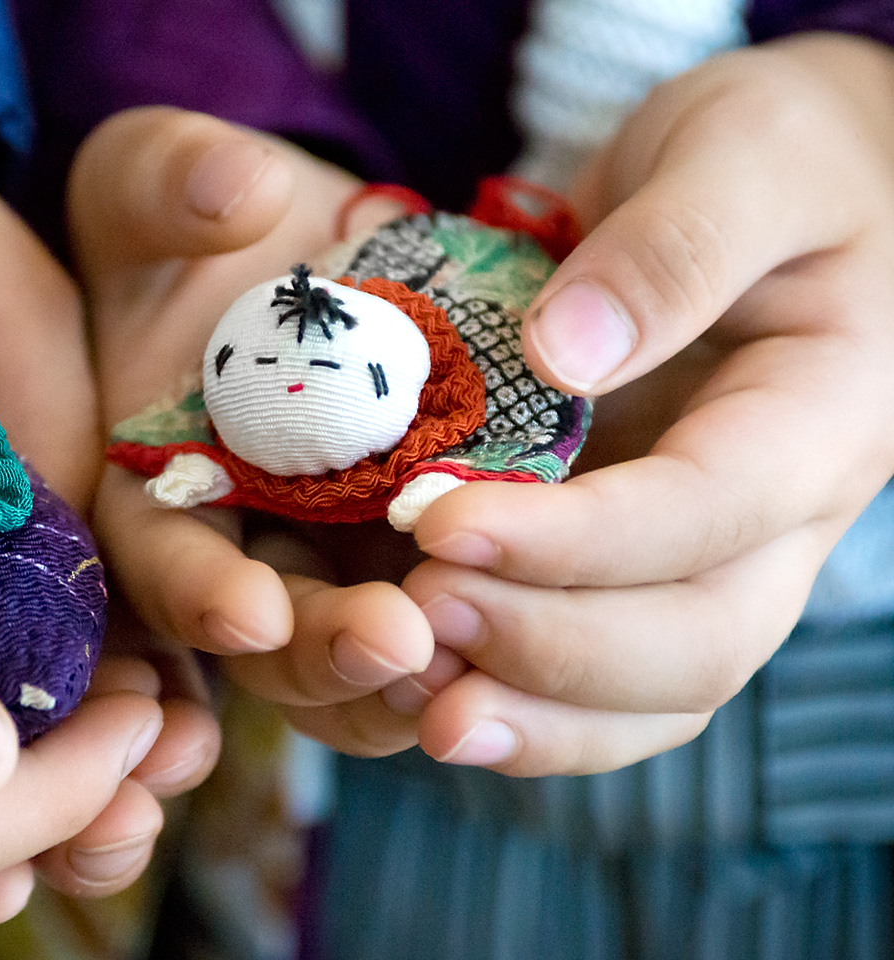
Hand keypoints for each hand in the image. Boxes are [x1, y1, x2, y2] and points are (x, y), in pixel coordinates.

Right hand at [71, 107, 443, 757]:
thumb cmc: (195, 217)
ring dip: (409, 680)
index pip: (162, 558)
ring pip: (358, 663)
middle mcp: (239, 545)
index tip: (252, 610)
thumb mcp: (160, 179)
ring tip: (475, 659)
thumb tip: (240, 192)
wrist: (296, 244)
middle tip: (402, 641)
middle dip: (325, 654)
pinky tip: (533, 636)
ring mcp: (331, 560)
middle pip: (269, 643)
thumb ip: (173, 183)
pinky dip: (480, 648)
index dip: (199, 594)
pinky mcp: (419, 551)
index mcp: (155, 483)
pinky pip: (446, 631)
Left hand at [402, 34, 893, 774]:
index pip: (707, 511)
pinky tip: (427, 696)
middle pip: (694, 642)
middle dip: (546, 649)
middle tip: (411, 624)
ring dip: (534, 714)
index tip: (437, 522)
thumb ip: (672, 246)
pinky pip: (608, 673)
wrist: (797, 183)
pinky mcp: (649, 559)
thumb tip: (564, 354)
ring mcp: (719, 551)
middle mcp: (783, 514)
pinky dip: (524, 698)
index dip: (575, 541)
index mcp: (823, 413)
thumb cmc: (781, 148)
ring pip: (655, 690)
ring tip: (407, 700)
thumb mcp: (740, 151)